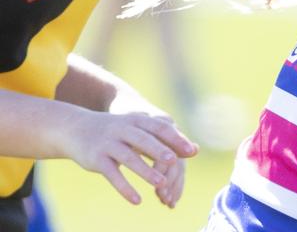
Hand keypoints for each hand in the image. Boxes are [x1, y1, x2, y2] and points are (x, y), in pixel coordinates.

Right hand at [63, 102, 197, 206]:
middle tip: (174, 161)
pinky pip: (112, 175)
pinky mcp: (97, 159)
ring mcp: (108, 144)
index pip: (159, 128)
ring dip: (145, 171)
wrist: (75, 128)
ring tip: (161, 184)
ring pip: (129, 158)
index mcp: (137, 120)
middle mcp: (123, 130)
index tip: (191, 151)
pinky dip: (125, 187)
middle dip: (159, 150)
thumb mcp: (139, 129)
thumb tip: (195, 150)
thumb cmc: (117, 131)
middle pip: (144, 140)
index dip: (175, 139)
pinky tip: (137, 200)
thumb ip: (165, 139)